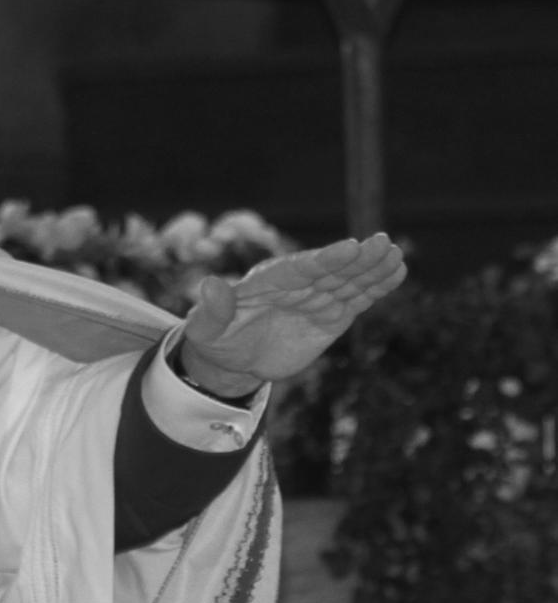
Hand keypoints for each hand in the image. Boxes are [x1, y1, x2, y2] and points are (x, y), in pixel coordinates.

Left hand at [178, 232, 405, 398]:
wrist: (232, 358)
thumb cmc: (214, 339)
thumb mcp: (204, 329)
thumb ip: (211, 310)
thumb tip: (209, 286)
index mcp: (266, 282)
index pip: (300, 268)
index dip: (325, 259)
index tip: (350, 247)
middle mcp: (295, 285)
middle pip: (330, 270)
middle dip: (357, 259)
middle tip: (383, 244)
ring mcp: (315, 298)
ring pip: (348, 281)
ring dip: (372, 268)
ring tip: (396, 254)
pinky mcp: (330, 315)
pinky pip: (357, 298)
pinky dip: (376, 286)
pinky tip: (398, 271)